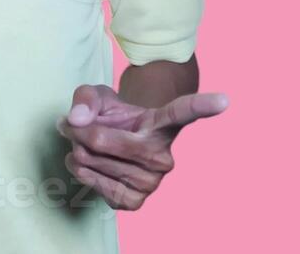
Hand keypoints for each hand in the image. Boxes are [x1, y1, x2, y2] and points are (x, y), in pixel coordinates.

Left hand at [56, 83, 228, 210]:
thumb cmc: (112, 116)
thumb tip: (76, 119)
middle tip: (79, 123)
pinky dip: (79, 170)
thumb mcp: (98, 95)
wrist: (117, 142)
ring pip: (88, 161)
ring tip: (87, 141)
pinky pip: (90, 182)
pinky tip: (91, 163)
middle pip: (100, 140)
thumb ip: (85, 99)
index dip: (202, 105)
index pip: (182, 113)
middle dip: (78, 130)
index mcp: (161, 124)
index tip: (224, 100)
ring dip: (75, 148)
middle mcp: (163, 156)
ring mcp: (151, 183)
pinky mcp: (134, 203)